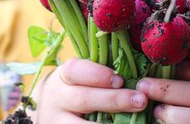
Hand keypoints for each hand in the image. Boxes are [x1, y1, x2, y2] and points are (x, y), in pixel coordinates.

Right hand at [28, 58, 147, 122]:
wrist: (49, 109)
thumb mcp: (79, 77)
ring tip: (133, 123)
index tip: (120, 79)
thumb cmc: (75, 88)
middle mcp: (58, 97)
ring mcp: (58, 119)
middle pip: (84, 98)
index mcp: (64, 76)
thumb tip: (137, 74)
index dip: (97, 75)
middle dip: (114, 99)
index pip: (76, 70)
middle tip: (140, 100)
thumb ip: (100, 75)